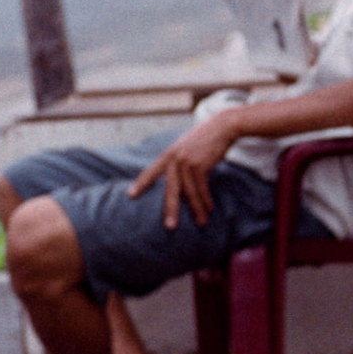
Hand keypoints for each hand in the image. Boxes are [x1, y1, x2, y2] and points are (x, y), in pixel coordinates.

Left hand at [128, 111, 237, 227]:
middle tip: (170, 226)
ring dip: (196, 209)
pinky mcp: (200, 164)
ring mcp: (187, 161)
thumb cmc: (204, 139)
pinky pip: (202, 187)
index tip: (130, 196)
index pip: (151, 171)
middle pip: (170, 189)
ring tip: (201, 223)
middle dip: (170, 209)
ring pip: (190, 191)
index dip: (141, 183)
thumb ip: (176, 160)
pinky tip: (209, 209)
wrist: (222, 127)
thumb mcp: (185, 146)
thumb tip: (173, 178)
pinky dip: (206, 200)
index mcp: (168, 154)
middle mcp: (174, 159)